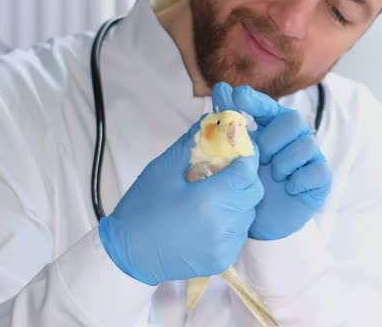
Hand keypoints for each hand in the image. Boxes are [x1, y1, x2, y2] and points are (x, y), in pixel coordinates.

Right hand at [98, 117, 263, 284]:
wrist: (127, 255)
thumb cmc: (141, 209)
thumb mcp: (162, 170)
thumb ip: (190, 144)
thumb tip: (211, 121)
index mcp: (208, 201)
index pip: (247, 171)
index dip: (246, 157)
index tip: (237, 150)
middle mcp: (223, 225)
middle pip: (253, 192)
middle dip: (244, 178)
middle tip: (226, 172)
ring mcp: (225, 246)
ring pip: (249, 213)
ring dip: (239, 200)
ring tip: (215, 195)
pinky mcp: (223, 261)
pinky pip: (240, 233)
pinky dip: (232, 222)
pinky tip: (212, 217)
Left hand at [212, 82, 331, 240]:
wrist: (261, 221)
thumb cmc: (250, 184)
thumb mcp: (235, 155)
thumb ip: (230, 124)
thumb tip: (221, 88)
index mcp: (273, 128)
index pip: (269, 106)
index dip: (255, 100)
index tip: (238, 97)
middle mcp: (294, 137)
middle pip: (292, 120)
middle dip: (272, 139)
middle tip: (259, 158)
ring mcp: (310, 156)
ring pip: (305, 144)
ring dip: (283, 162)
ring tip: (273, 177)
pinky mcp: (321, 177)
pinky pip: (317, 170)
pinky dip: (298, 179)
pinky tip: (287, 188)